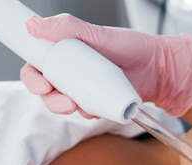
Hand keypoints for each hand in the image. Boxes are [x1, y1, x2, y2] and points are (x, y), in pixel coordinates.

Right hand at [20, 14, 191, 116]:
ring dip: (68, 109)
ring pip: (63, 105)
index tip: (41, 84)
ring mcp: (83, 89)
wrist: (159, 67)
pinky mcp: (96, 103)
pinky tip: (99, 107)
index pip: (36, 66)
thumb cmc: (131, 46)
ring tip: (81, 104)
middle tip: (64, 101)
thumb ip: (68, 28)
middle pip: (46, 91)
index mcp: (65, 52)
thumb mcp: (98, 33)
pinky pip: (84, 113)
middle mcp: (70, 72)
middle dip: (50, 100)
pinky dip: (89, 112)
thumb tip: (34, 25)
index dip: (32, 78)